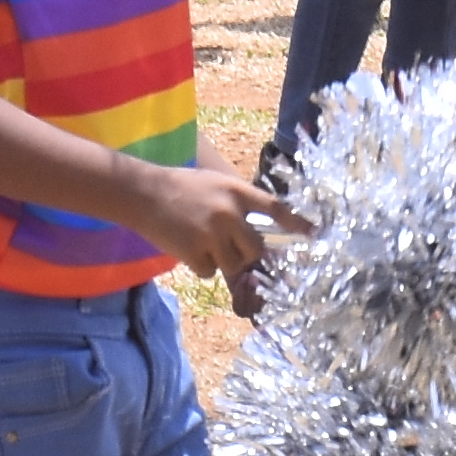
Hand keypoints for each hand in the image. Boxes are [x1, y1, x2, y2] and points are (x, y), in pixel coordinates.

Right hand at [123, 158, 283, 282]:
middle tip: (228, 244)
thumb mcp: (215, 183)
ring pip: (233, 265)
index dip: (296, 223)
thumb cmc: (181, 187)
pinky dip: (200, 265)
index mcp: (236, 191)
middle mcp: (228, 213)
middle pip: (255, 249)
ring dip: (221, 260)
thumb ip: (238, 203)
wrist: (143, 193)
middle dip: (246, 252)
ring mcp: (211, 234)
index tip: (313, 233)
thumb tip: (257, 230)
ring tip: (202, 241)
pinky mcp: (194, 253)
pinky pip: (209, 272)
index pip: (275, 209)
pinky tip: (187, 247)